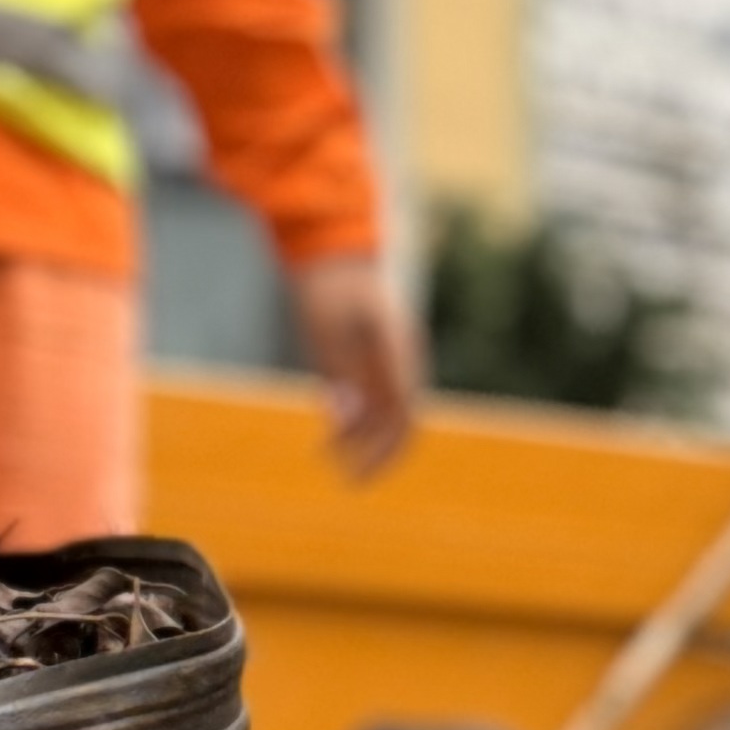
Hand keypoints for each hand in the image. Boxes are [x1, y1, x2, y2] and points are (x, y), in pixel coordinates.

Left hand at [289, 252, 419, 481]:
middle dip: (377, 452)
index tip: (358, 473)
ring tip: (327, 454)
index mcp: (398, 349)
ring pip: (387, 413)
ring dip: (363, 438)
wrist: (331, 251)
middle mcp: (401, 358)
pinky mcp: (374, 361)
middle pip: (401, 419)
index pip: (404, 412)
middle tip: (347, 477)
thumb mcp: (325, 329)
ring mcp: (390, 360)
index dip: (386, 449)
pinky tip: (331, 433)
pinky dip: (356, 422)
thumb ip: (338, 372)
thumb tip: (344, 423)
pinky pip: (373, 401)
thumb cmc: (328, 286)